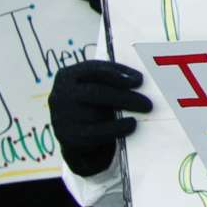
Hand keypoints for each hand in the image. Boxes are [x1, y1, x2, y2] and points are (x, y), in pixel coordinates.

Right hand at [49, 58, 152, 178]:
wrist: (74, 134)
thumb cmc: (91, 103)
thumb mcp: (95, 86)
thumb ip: (111, 80)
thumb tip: (139, 81)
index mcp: (66, 76)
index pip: (93, 69)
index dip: (118, 74)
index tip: (139, 81)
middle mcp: (59, 95)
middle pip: (96, 93)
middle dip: (125, 97)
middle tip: (148, 104)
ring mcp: (61, 117)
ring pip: (96, 113)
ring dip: (122, 112)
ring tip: (142, 112)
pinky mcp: (67, 137)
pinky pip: (96, 133)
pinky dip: (117, 128)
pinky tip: (131, 125)